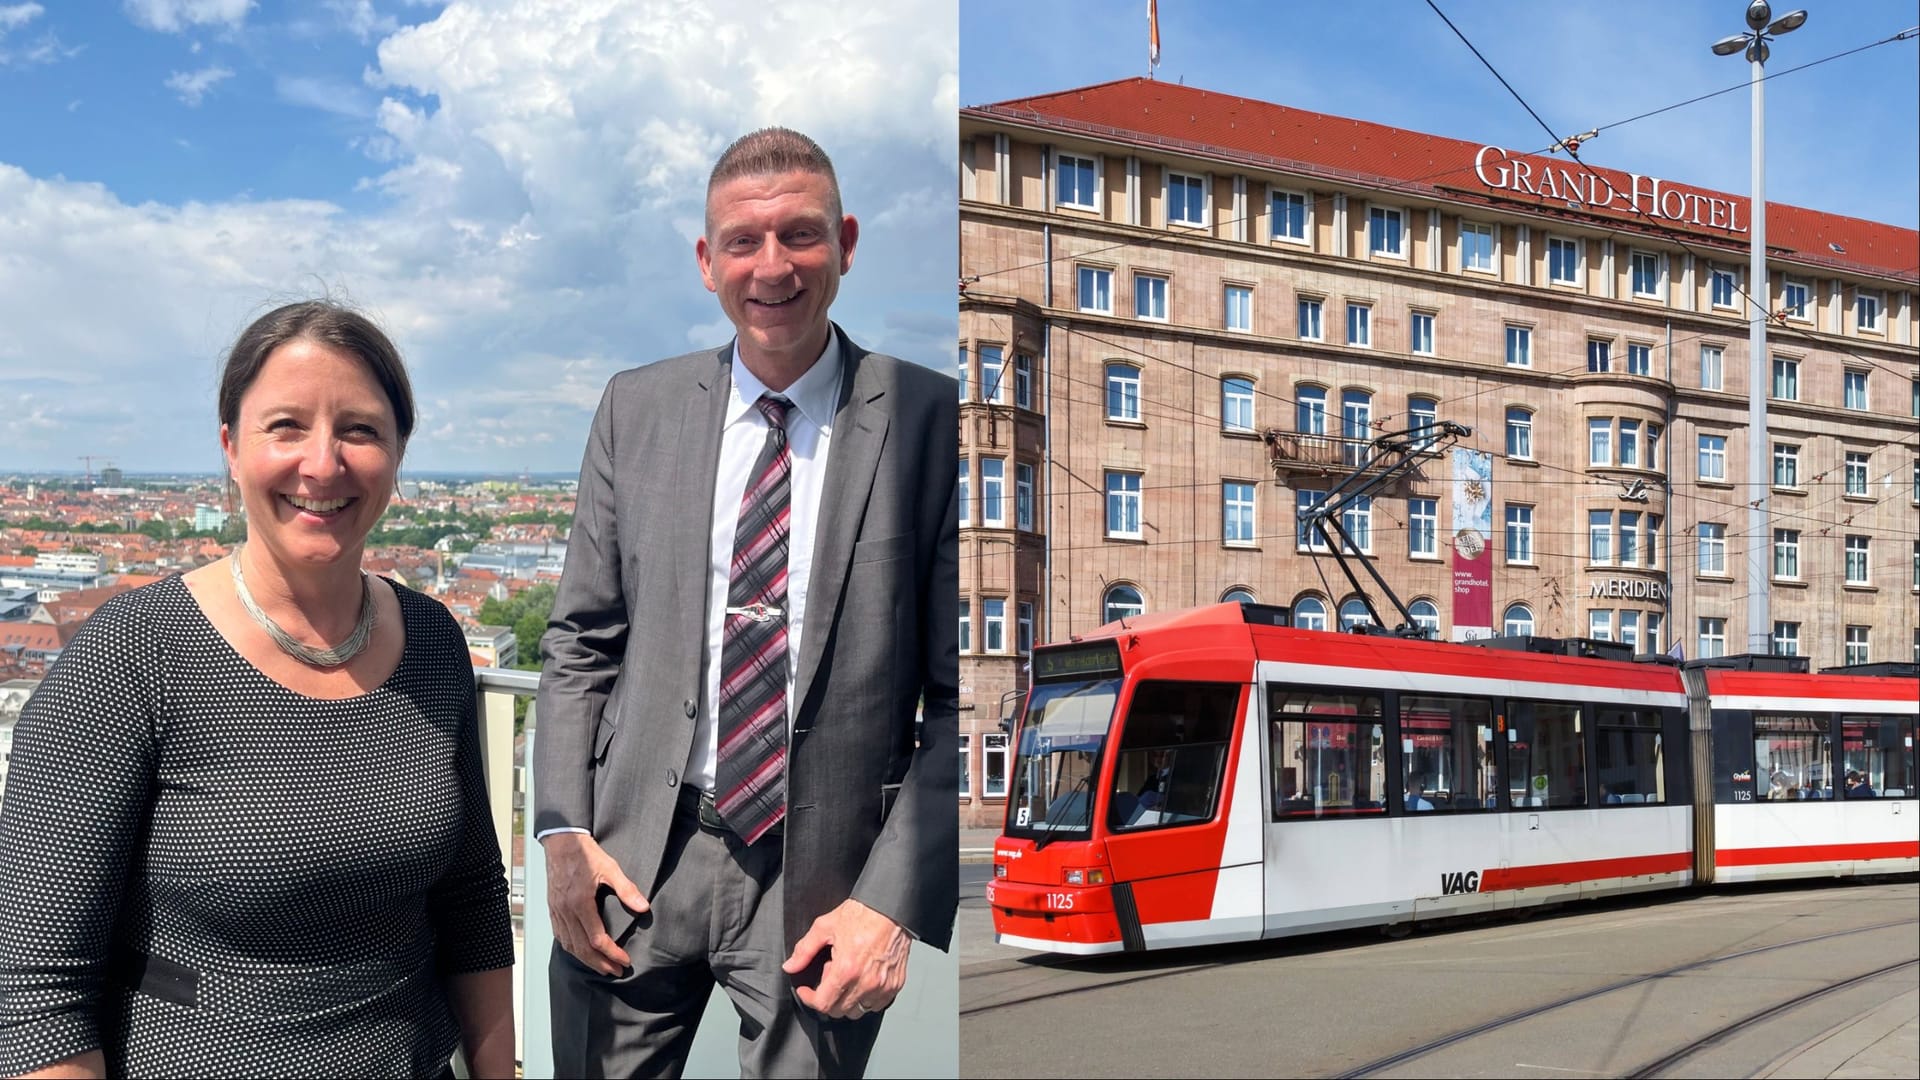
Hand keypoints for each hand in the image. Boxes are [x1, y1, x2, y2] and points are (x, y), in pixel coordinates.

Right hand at [541, 832, 647, 975]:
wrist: (561, 842)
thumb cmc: (586, 854)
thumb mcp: (610, 868)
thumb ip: (627, 890)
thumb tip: (644, 908)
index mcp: (580, 903)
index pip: (597, 939)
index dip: (612, 953)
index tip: (625, 960)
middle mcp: (566, 911)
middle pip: (582, 948)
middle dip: (600, 963)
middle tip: (616, 971)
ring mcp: (557, 911)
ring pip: (569, 945)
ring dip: (586, 960)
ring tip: (602, 967)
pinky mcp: (553, 909)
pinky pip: (560, 936)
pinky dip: (572, 949)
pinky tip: (581, 952)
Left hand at [782, 898, 910, 1019]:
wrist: (890, 908)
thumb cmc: (861, 914)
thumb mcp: (825, 927)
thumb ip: (804, 950)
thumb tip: (790, 966)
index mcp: (846, 969)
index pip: (823, 1004)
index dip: (809, 999)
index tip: (806, 991)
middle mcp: (865, 982)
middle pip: (838, 1011)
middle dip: (827, 998)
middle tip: (830, 975)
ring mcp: (882, 986)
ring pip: (857, 1011)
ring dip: (846, 1001)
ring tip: (847, 977)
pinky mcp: (895, 985)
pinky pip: (876, 1005)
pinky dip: (866, 1000)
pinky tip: (862, 981)